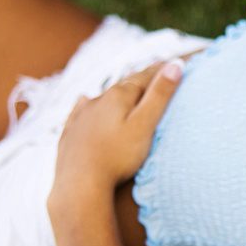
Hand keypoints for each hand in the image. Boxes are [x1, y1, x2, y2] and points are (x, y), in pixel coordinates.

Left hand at [53, 58, 183, 198]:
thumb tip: (174, 65)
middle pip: (124, 85)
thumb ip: (160, 95)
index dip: (161, 70)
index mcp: (118, 96)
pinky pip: (80, 111)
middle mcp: (96, 100)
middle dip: (141, 79)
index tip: (175, 62)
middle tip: (155, 71)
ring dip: (117, 91)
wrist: (79, 183)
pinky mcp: (70, 132)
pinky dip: (88, 104)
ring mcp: (81, 116)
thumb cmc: (117, 156)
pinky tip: (84, 101)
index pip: (145, 77)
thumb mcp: (145, 125)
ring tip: (125, 87)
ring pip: (102, 97)